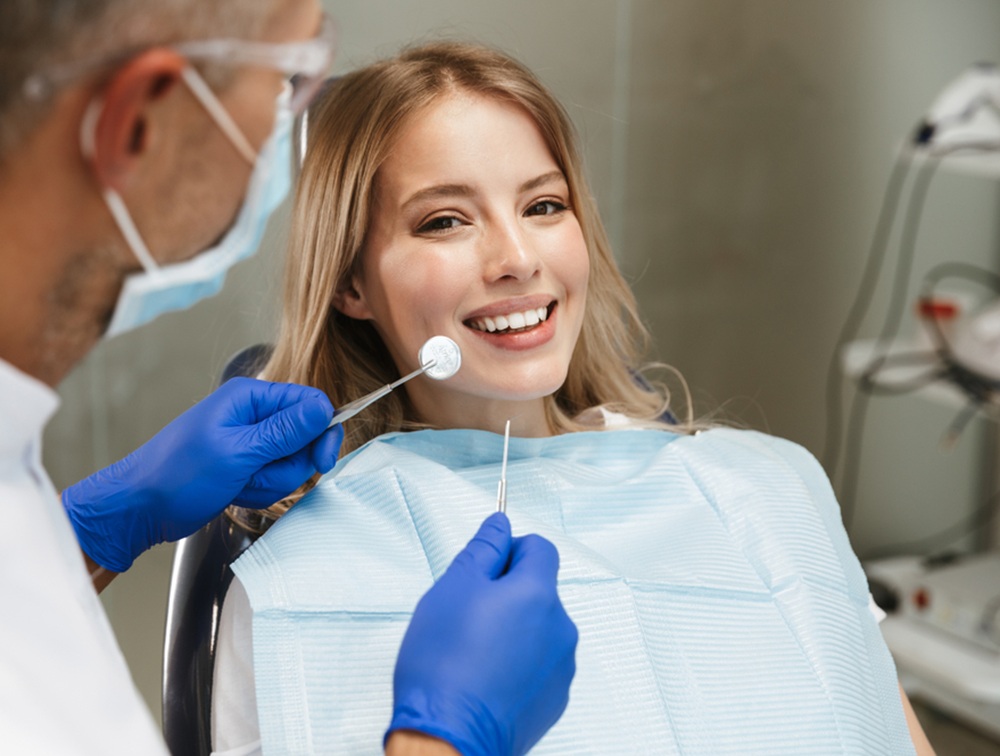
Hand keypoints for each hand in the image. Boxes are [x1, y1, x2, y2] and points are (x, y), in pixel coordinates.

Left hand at [62, 377, 343, 571]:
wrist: (138, 509)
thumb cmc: (176, 476)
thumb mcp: (237, 453)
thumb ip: (284, 432)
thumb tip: (323, 409)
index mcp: (249, 397)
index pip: (310, 403)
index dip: (322, 432)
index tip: (321, 461)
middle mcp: (252, 414)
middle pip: (305, 436)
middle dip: (290, 465)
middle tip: (261, 475)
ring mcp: (249, 441)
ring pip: (292, 462)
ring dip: (272, 482)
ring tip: (240, 484)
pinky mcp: (246, 464)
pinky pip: (274, 477)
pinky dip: (260, 490)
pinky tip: (235, 492)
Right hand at [387, 513, 577, 755]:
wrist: (449, 737)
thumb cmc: (444, 667)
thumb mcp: (452, 588)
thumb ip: (482, 549)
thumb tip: (499, 525)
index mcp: (538, 594)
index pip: (540, 548)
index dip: (510, 549)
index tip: (485, 565)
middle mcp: (560, 628)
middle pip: (539, 589)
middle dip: (507, 592)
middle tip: (466, 611)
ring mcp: (560, 666)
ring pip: (538, 627)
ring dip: (512, 628)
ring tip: (472, 650)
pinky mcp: (553, 698)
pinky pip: (538, 663)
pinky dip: (516, 662)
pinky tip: (483, 676)